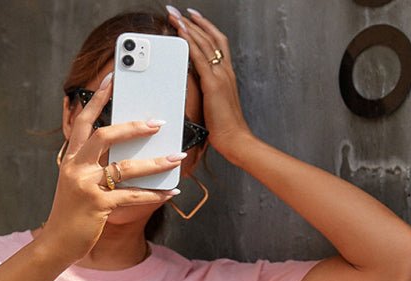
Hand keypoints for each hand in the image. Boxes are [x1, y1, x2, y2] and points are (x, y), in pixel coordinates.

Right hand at [39, 75, 181, 265]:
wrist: (56, 243)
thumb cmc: (70, 214)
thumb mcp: (76, 184)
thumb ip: (93, 167)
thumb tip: (127, 153)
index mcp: (71, 159)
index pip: (83, 122)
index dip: (97, 99)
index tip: (111, 79)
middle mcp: (76, 168)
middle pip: (105, 136)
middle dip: (133, 127)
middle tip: (158, 122)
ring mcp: (86, 187)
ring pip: (125, 167)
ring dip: (155, 162)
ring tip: (176, 157)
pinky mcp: (98, 206)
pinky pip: (132, 196)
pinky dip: (154, 195)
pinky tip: (170, 193)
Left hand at [167, 7, 252, 161]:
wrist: (235, 139)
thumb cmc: (225, 128)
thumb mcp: (215, 105)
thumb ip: (207, 92)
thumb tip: (195, 86)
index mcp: (227, 75)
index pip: (217, 43)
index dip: (205, 28)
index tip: (192, 18)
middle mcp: (225, 71)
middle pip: (211, 37)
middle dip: (194, 22)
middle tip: (179, 11)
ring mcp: (221, 76)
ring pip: (204, 43)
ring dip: (189, 27)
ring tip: (176, 17)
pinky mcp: (213, 85)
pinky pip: (199, 58)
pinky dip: (190, 43)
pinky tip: (181, 34)